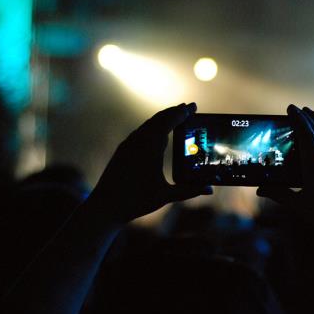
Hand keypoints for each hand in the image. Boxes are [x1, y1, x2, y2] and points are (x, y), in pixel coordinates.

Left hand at [87, 103, 211, 223]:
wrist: (104, 207)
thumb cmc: (135, 201)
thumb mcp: (166, 196)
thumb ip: (189, 191)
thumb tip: (210, 189)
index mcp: (150, 147)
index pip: (169, 122)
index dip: (182, 113)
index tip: (193, 106)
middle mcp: (138, 141)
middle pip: (159, 119)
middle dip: (174, 112)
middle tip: (188, 108)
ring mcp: (128, 144)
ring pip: (148, 124)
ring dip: (163, 118)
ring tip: (175, 116)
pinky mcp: (123, 150)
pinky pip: (140, 132)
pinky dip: (152, 127)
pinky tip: (156, 132)